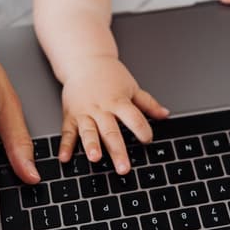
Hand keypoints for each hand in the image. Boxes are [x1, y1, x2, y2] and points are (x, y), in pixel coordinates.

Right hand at [57, 56, 169, 173]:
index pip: (133, 118)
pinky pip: (68, 132)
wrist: (84, 61)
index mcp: (118, 101)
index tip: (147, 140)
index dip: (142, 129)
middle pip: (111, 131)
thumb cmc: (109, 75)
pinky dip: (65, 145)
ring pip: (88, 131)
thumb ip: (148, 103)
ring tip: (95, 158)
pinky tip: (64, 158)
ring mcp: (84, 112)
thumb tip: (165, 114)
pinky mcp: (70, 115)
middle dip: (117, 151)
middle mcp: (101, 108)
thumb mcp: (132, 87)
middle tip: (123, 168)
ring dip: (91, 145)